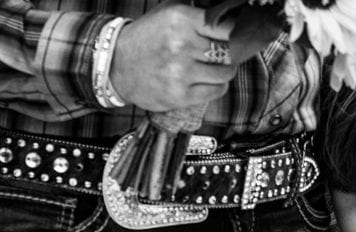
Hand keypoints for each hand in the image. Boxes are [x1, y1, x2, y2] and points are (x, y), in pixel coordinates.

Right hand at [110, 1, 237, 110]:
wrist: (117, 65)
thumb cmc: (147, 38)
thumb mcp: (169, 12)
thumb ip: (198, 12)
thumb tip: (229, 15)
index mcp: (181, 19)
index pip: (227, 27)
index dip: (237, 33)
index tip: (238, 36)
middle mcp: (182, 45)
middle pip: (229, 51)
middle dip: (231, 52)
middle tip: (225, 53)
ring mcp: (181, 72)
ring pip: (225, 73)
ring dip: (224, 70)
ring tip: (214, 66)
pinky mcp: (180, 95)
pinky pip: (216, 91)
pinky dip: (217, 86)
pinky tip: (207, 79)